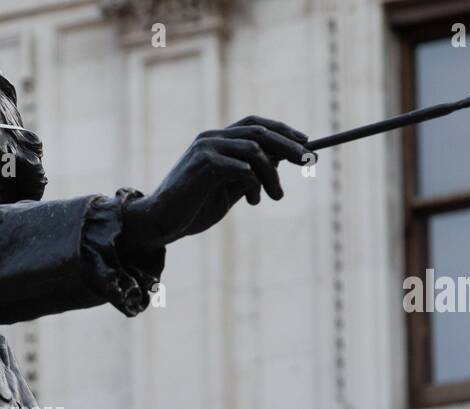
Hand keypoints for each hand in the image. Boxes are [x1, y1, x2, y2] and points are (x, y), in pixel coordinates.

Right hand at [119, 117, 309, 251]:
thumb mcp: (227, 191)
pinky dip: (255, 185)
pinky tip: (253, 202)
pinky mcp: (205, 164)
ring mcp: (206, 149)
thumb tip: (278, 164)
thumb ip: (248, 175)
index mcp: (215, 141)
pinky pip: (243, 168)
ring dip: (272, 175)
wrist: (160, 223)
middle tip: (309, 160)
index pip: (254, 124)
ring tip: (276, 196)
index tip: (305, 142)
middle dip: (289, 145)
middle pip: (260, 131)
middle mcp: (211, 138)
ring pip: (256, 151)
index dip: (282, 130)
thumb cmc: (191, 210)